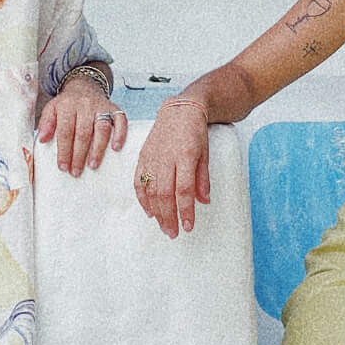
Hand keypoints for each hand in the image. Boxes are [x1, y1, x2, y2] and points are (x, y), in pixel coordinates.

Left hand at [36, 78, 127, 174]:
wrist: (84, 86)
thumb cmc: (67, 104)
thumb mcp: (51, 109)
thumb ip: (46, 123)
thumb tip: (42, 140)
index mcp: (67, 106)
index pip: (65, 131)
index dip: (64, 150)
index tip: (63, 167)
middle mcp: (85, 105)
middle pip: (83, 133)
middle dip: (79, 155)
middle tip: (76, 171)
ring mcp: (101, 107)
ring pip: (102, 129)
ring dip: (98, 149)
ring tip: (92, 165)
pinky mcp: (115, 108)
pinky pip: (121, 121)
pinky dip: (120, 134)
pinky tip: (116, 148)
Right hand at [134, 98, 211, 237]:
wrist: (179, 110)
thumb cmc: (195, 133)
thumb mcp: (205, 154)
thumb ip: (203, 179)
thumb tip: (203, 202)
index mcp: (185, 156)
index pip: (184, 189)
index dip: (185, 210)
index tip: (188, 226)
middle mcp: (166, 157)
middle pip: (165, 194)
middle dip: (169, 217)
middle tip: (174, 233)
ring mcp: (152, 157)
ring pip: (151, 190)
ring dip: (157, 212)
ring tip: (164, 227)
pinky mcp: (143, 157)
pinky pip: (139, 181)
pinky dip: (142, 199)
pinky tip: (149, 212)